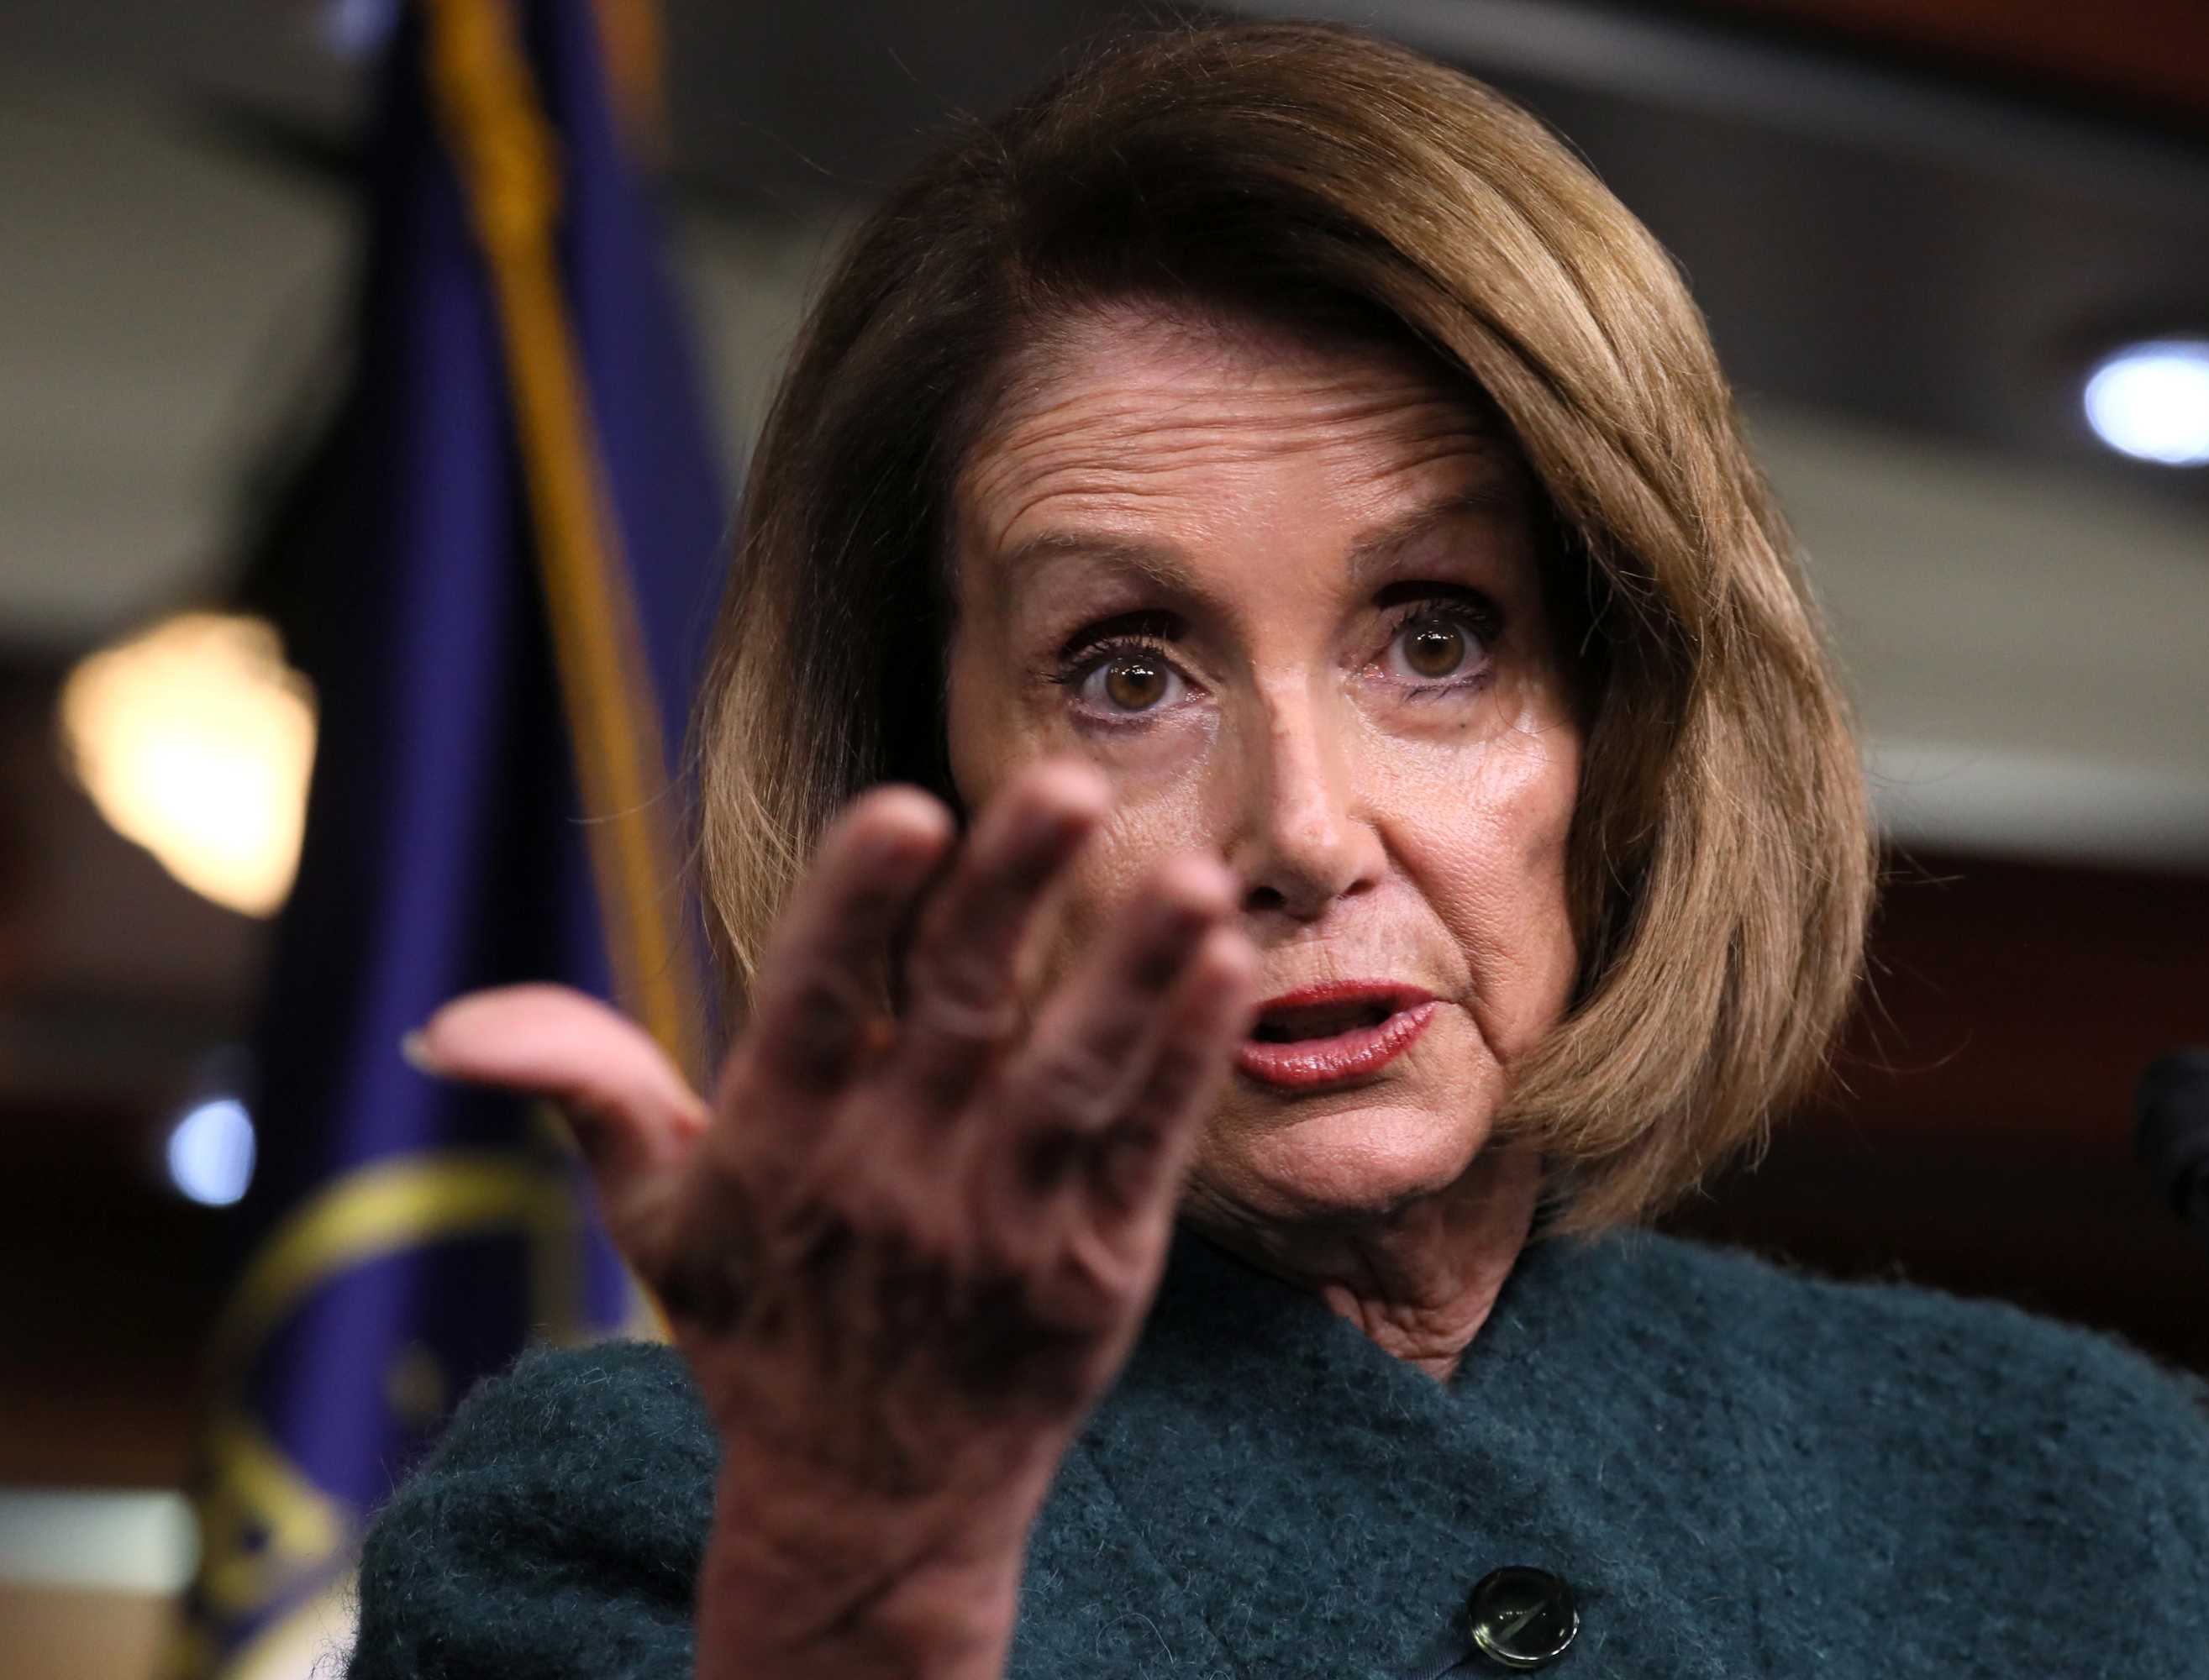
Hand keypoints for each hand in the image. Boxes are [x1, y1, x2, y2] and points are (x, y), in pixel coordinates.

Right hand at [405, 761, 1257, 1672]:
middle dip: (1013, 895)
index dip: (857, 910)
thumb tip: (450, 1023)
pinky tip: (1229, 970)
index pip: (815, 1006)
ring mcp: (1005, 1226)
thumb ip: (585, 1092)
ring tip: (1193, 876)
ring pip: (1075, 1078)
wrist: (872, 1507)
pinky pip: (1149, 1149)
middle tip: (1072, 783)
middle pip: (961, 1013)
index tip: (903, 810)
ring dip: (1135, 973)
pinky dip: (1188, 1062)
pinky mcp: (1097, 1268)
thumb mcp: (655, 1220)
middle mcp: (895, 1179)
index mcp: (780, 1146)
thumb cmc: (763, 1328)